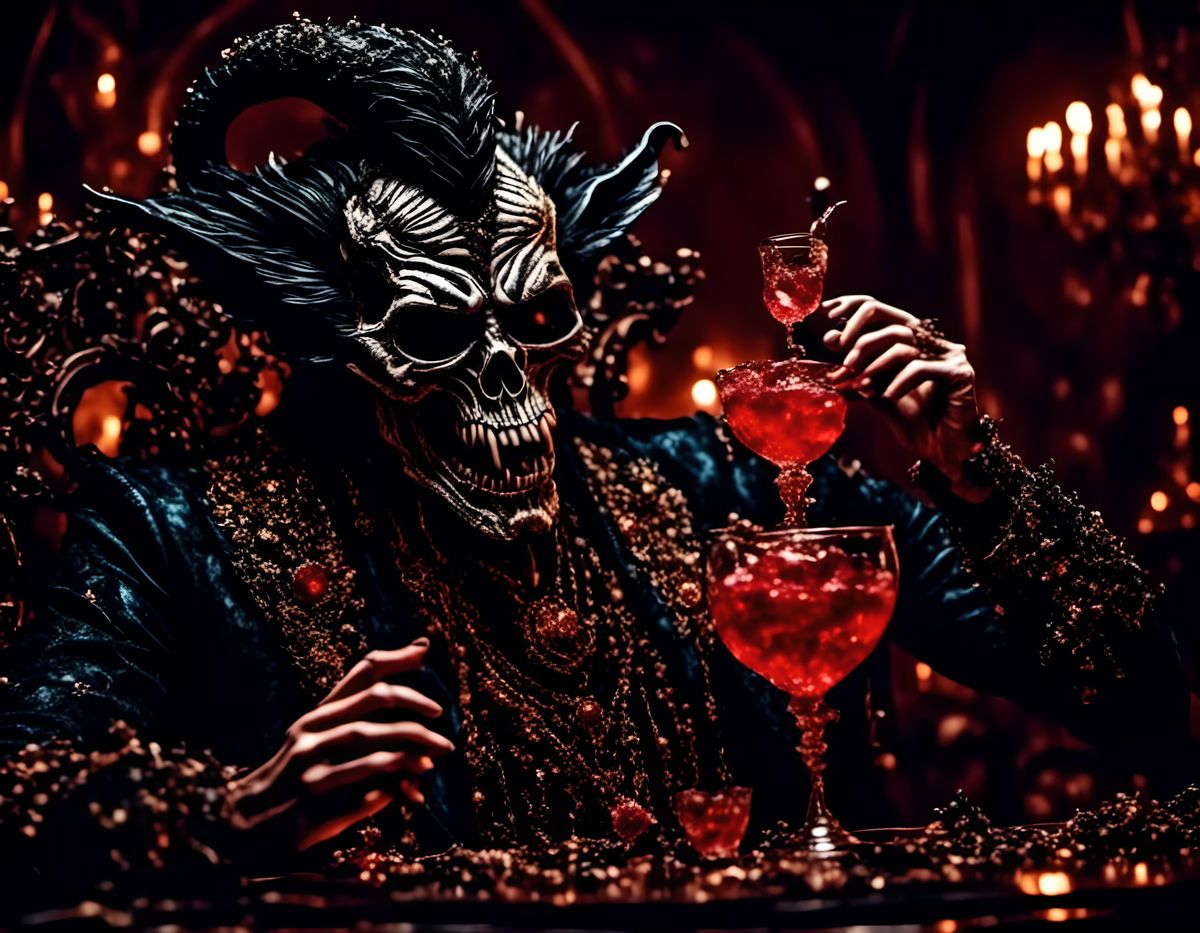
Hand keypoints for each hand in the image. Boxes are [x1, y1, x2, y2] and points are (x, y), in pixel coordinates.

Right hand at [224, 637, 452, 854]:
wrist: (240, 825)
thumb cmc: (290, 778)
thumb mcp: (315, 741)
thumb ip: (354, 719)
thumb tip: (406, 689)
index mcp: (315, 717)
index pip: (361, 674)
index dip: (396, 658)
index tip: (425, 653)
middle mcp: (311, 736)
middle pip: (373, 704)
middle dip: (414, 706)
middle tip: (440, 718)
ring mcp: (310, 772)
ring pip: (372, 749)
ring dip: (410, 753)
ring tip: (434, 758)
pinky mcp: (312, 809)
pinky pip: (363, 795)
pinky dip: (390, 792)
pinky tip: (408, 793)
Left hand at [821, 295, 984, 493]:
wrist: (944, 452)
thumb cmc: (914, 423)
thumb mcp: (878, 398)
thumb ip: (859, 380)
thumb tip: (830, 371)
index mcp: (913, 341)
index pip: (880, 310)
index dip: (852, 308)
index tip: (826, 314)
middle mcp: (933, 342)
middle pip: (891, 321)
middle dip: (860, 340)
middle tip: (844, 365)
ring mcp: (949, 354)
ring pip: (903, 342)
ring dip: (874, 365)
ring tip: (859, 385)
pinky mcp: (960, 372)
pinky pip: (920, 367)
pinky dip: (898, 382)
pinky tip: (888, 397)